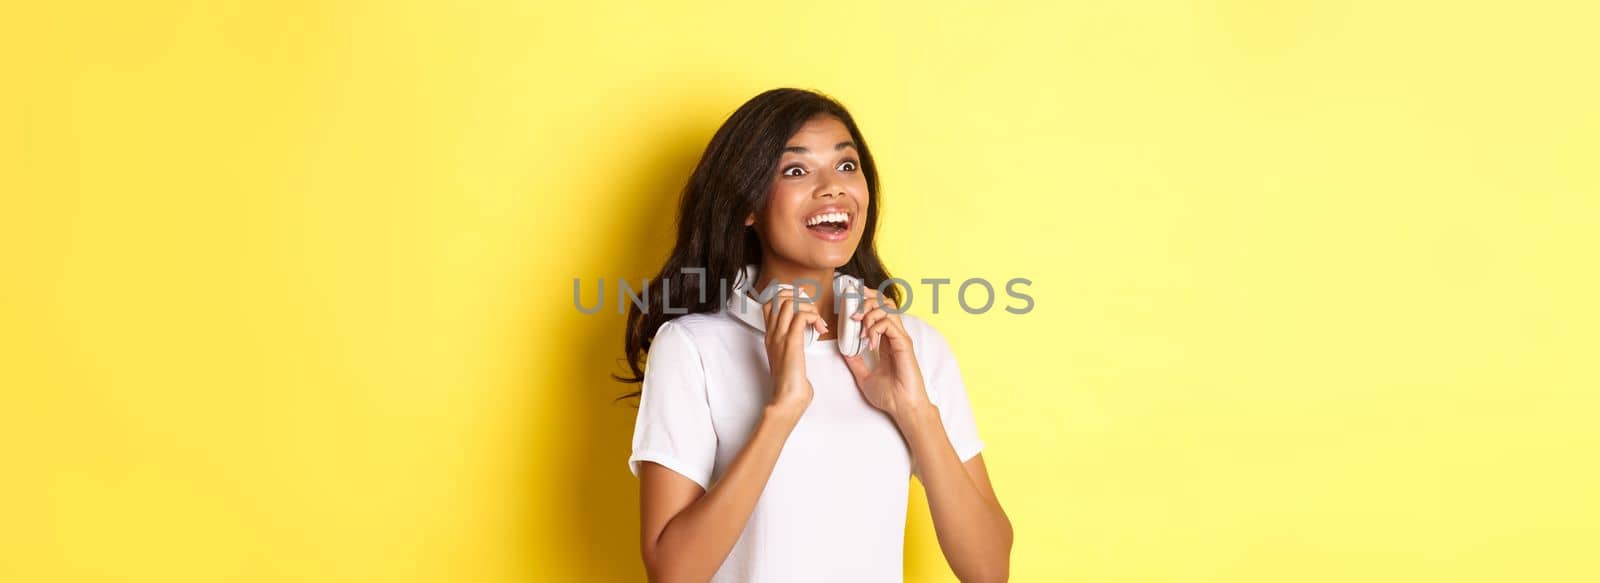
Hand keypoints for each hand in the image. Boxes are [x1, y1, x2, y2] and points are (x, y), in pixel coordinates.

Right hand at [761, 287, 826, 413]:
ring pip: (789, 302)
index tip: (804, 306)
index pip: (770, 303)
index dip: (788, 297)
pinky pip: (801, 316)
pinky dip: (814, 316)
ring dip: (808, 306)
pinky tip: (820, 328)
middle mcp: (772, 333)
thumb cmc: (790, 385)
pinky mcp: (791, 342)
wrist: (787, 399)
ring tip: (817, 320)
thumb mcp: (788, 361)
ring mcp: (780, 337)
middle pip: (778, 297)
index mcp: (771, 337)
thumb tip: (806, 345)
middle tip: (812, 312)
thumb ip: (794, 350)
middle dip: (799, 297)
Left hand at [843, 288, 931, 419]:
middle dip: (867, 299)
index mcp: (887, 340)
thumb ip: (855, 361)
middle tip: (852, 309)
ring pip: (888, 308)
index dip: (866, 300)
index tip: (851, 299)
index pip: (879, 310)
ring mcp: (901, 338)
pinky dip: (875, 329)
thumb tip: (843, 350)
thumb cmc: (890, 396)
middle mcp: (895, 336)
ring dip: (869, 312)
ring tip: (858, 325)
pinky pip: (889, 324)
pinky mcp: (904, 344)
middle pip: (885, 302)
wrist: (903, 408)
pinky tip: (868, 342)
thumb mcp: (864, 376)